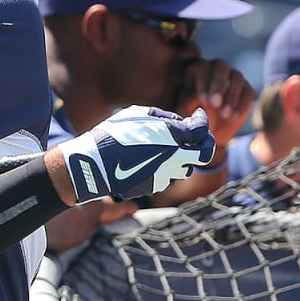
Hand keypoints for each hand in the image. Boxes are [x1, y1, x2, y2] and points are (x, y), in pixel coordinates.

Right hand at [59, 105, 214, 203]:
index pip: (202, 130)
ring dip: (182, 157)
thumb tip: (181, 123)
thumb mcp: (138, 114)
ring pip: (185, 167)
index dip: (202, 120)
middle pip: (204, 153)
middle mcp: (175, 158)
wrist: (95, 163)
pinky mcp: (156, 186)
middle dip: (203, 143)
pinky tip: (147, 160)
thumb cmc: (114, 134)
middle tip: (196, 136)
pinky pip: (167, 176)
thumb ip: (164, 117)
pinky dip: (163, 167)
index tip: (197, 115)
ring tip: (165, 148)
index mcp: (172, 136)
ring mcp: (166, 174)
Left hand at [177, 59, 253, 146]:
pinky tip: (233, 118)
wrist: (208, 129)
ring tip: (223, 115)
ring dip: (231, 97)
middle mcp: (217, 68)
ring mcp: (234, 77)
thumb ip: (189, 100)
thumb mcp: (186, 108)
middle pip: (221, 67)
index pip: (202, 67)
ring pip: (237, 78)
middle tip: (214, 104)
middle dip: (218, 85)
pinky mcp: (247, 90)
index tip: (204, 101)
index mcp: (198, 68)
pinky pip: (248, 92)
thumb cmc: (192, 115)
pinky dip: (242, 105)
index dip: (204, 82)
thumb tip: (196, 97)